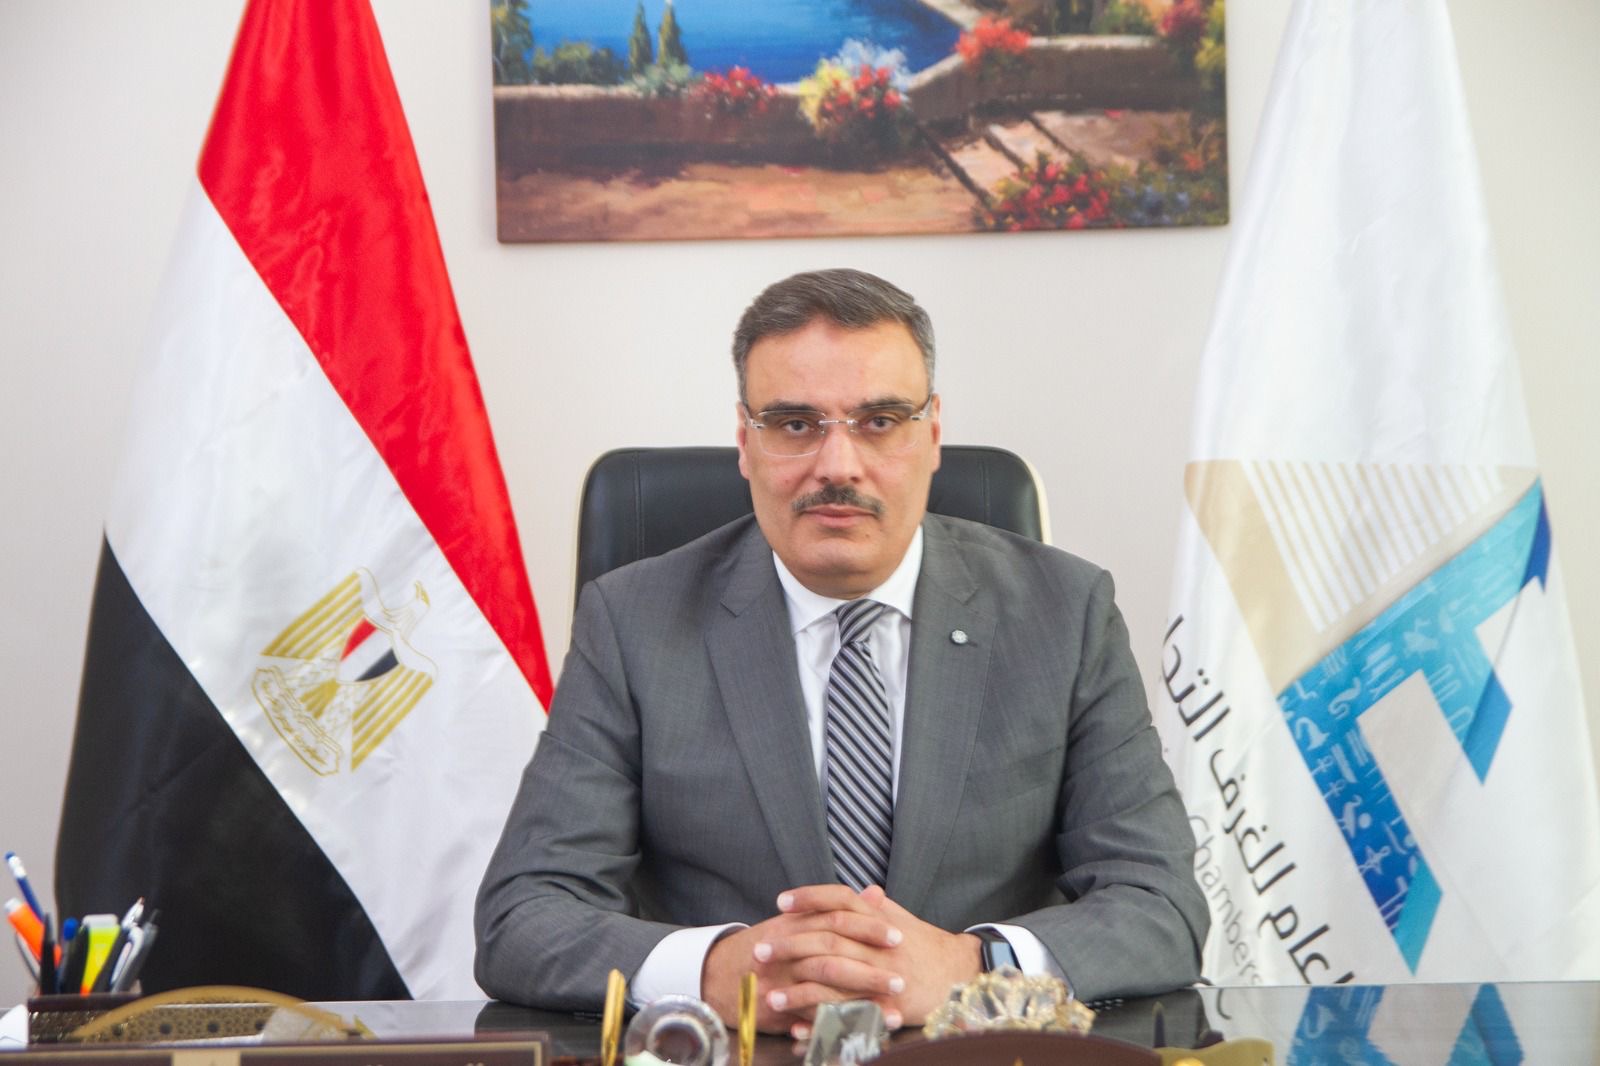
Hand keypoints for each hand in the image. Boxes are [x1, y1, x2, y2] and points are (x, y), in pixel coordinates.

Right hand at [700, 885, 903, 1034]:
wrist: (722, 973)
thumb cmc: (771, 944)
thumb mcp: (801, 920)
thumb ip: (840, 907)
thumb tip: (876, 893)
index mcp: (797, 925)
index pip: (837, 921)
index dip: (868, 930)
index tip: (898, 937)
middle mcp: (788, 952)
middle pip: (833, 958)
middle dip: (870, 972)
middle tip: (901, 980)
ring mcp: (781, 982)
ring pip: (825, 992)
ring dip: (861, 1005)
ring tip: (892, 1013)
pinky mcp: (776, 1010)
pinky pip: (809, 1020)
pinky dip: (836, 1026)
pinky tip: (861, 1032)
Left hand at [761, 886, 982, 1038]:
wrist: (960, 974)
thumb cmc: (925, 945)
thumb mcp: (902, 920)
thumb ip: (877, 907)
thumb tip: (864, 889)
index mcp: (878, 920)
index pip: (839, 900)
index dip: (809, 898)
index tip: (781, 902)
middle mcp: (878, 945)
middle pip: (827, 940)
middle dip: (789, 946)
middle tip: (758, 951)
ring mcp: (882, 977)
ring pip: (832, 981)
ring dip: (797, 991)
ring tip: (769, 996)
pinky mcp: (885, 1006)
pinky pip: (847, 1016)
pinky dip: (821, 1022)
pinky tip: (797, 1027)